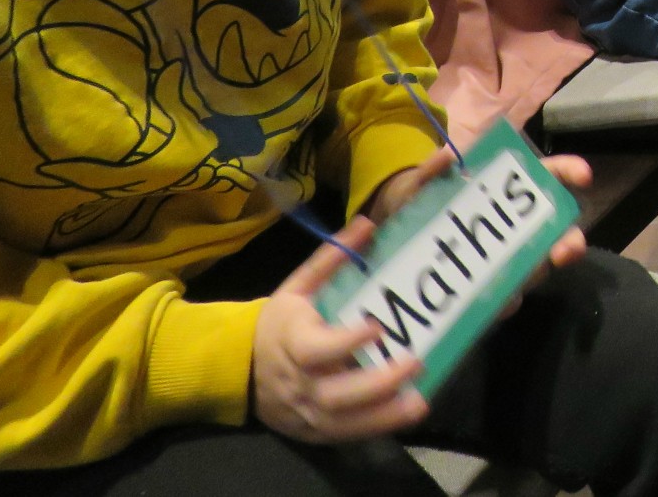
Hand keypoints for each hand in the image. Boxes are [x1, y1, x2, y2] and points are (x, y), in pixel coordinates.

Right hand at [252, 218, 427, 442]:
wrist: (238, 368)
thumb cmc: (278, 322)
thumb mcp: (297, 286)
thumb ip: (332, 258)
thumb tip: (368, 223)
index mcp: (291, 342)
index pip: (316, 349)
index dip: (345, 342)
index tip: (377, 327)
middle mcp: (298, 382)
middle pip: (334, 392)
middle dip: (376, 382)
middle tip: (415, 363)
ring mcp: (304, 411)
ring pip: (342, 421)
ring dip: (383, 414)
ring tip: (419, 403)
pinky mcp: (313, 430)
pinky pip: (344, 434)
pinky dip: (375, 428)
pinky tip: (405, 415)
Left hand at [367, 149, 589, 298]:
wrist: (394, 243)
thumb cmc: (418, 205)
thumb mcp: (419, 187)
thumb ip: (430, 174)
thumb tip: (447, 159)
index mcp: (506, 194)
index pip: (548, 176)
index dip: (568, 172)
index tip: (582, 176)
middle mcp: (517, 229)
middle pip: (557, 233)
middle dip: (568, 243)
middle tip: (564, 251)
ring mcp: (506, 262)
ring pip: (535, 271)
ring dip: (532, 276)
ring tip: (522, 283)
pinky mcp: (489, 293)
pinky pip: (505, 301)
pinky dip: (502, 303)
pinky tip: (493, 306)